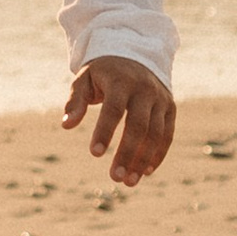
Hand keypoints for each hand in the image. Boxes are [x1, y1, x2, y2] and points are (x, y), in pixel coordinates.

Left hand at [62, 59, 175, 186]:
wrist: (134, 53)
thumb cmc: (102, 72)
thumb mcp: (84, 79)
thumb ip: (75, 101)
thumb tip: (66, 125)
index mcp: (120, 81)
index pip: (113, 109)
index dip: (104, 131)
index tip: (95, 154)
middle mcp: (144, 90)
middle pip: (138, 126)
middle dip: (127, 153)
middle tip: (115, 178)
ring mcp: (160, 99)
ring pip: (156, 133)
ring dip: (143, 159)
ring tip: (129, 182)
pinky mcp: (170, 107)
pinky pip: (167, 134)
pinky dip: (158, 154)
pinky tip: (145, 172)